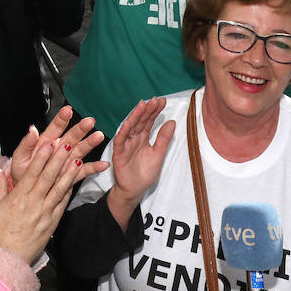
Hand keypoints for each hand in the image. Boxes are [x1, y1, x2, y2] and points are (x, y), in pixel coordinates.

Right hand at [0, 137, 82, 263]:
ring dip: (69, 173)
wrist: (9, 256)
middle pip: (48, 177)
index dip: (41, 157)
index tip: (48, 144)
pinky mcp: (53, 222)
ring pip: (59, 189)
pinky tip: (75, 180)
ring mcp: (45, 213)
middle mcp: (33, 203)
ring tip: (77, 159)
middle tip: (67, 144)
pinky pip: (62, 203)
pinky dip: (69, 190)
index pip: (32, 173)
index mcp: (18, 197)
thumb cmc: (0, 232)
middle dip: (58, 159)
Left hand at [8, 106, 107, 186]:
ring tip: (99, 136)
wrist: (27, 193)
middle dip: (80, 129)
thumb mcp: (19, 159)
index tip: (67, 110)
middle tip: (89, 121)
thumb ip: (26, 144)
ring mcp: (66, 161)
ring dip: (90, 143)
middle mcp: (58, 149)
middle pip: (71, 137)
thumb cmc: (22, 174)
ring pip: (80, 150)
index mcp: (45, 143)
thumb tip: (32, 130)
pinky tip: (103, 164)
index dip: (61, 119)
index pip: (54, 128)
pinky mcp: (71, 174)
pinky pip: (84, 170)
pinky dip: (94, 167)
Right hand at [106, 97, 174, 229]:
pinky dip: (124, 131)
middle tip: (155, 100)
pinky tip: (129, 122)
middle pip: (140, 121)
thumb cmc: (144, 174)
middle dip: (147, 110)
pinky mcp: (119, 153)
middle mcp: (134, 138)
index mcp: (143, 138)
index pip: (149, 121)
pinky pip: (121, 140)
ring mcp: (126, 145)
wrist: (133, 190)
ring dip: (136, 116)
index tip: (163, 101)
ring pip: (130, 127)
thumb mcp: (158, 155)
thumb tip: (172, 122)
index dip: (155, 111)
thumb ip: (164, 139)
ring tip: (143, 105)